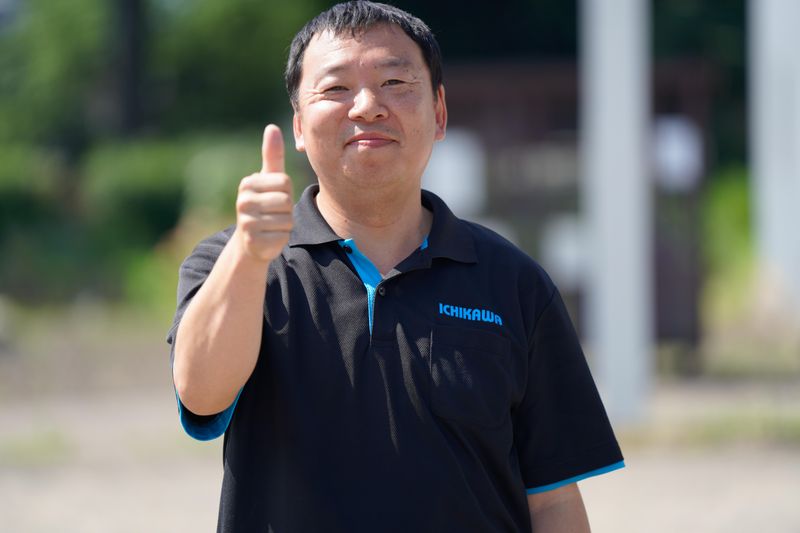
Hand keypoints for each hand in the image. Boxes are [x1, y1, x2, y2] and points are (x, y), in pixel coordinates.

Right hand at [234, 124, 293, 262]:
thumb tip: (272, 127)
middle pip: (286, 201)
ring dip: (285, 224)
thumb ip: (272, 155)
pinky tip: (270, 237)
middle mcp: (243, 202)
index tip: (274, 197)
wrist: (252, 241)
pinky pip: (283, 236)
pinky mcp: (253, 242)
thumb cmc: (265, 204)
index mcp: (248, 183)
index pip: (284, 182)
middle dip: (287, 210)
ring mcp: (246, 222)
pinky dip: (281, 238)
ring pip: (287, 220)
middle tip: (274, 214)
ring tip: (272, 225)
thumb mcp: (269, 180)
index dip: (286, 192)